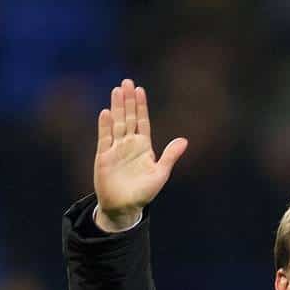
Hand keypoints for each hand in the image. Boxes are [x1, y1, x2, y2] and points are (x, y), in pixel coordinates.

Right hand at [93, 78, 187, 229]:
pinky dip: (105, 125)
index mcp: (144, 147)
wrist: (124, 207)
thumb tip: (185, 140)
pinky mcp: (104, 156)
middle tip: (127, 82)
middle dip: (128, 100)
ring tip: (117, 90)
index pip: (142, 122)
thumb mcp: (160, 174)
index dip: (141, 106)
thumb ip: (170, 156)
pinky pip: (105, 137)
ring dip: (117, 107)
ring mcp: (116, 149)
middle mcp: (129, 144)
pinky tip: (106, 112)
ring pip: (117, 123)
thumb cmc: (144, 193)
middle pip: (128, 117)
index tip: (140, 90)